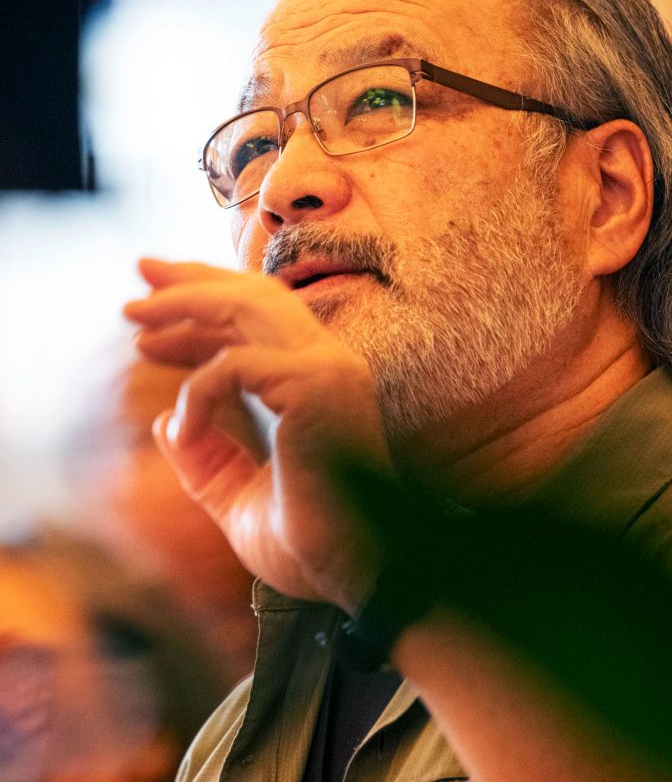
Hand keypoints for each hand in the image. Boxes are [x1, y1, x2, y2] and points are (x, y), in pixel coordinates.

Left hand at [123, 258, 387, 611]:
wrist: (358, 575)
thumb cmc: (312, 544)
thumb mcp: (237, 498)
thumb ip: (207, 461)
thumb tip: (164, 425)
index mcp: (317, 381)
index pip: (258, 320)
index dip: (203, 308)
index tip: (150, 318)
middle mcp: (328, 362)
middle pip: (253, 294)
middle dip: (193, 280)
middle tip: (140, 272)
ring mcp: (326, 369)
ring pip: (249, 305)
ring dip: (188, 302)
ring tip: (137, 312)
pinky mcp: (315, 387)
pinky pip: (234, 366)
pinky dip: (198, 390)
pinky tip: (185, 424)